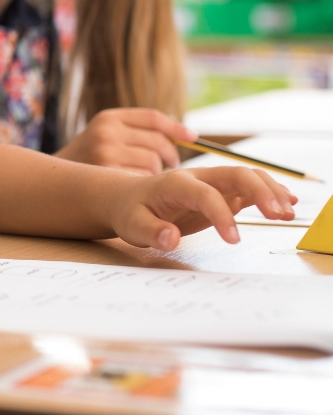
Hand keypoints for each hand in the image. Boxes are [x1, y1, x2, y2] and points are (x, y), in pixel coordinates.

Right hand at [58, 108, 195, 174]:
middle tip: (170, 164)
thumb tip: (188, 135)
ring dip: (156, 172)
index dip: (176, 127)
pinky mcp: (108, 174)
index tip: (192, 137)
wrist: (54, 179)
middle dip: (169, 155)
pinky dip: (145, 184)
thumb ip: (136, 131)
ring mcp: (106, 153)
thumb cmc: (89, 158)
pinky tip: (134, 186)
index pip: (152, 118)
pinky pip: (143, 179)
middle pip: (158, 142)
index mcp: (108, 117)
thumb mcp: (105, 134)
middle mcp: (106, 132)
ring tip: (144, 175)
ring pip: (153, 162)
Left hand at [107, 167, 296, 250]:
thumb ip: (151, 232)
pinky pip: (247, 188)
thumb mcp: (131, 225)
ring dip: (269, 191)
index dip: (221, 215)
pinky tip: (286, 204)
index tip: (234, 240)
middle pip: (234, 175)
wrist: (126, 199)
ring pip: (246, 177)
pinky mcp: (219, 192)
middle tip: (278, 215)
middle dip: (259, 191)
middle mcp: (197, 178)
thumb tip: (170, 239)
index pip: (204, 194)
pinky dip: (268, 193)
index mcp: (174, 184)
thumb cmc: (129, 212)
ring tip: (288, 211)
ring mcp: (210, 183)